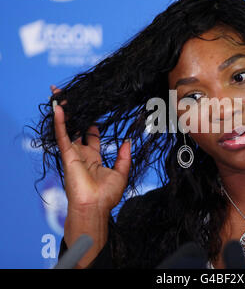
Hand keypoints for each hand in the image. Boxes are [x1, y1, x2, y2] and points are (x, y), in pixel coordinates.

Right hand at [51, 85, 131, 212]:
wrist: (94, 207)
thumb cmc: (107, 196)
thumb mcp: (121, 173)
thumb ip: (124, 156)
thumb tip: (128, 141)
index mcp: (93, 159)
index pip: (92, 137)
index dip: (93, 126)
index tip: (95, 114)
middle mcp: (82, 155)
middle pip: (77, 129)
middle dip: (76, 115)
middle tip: (75, 99)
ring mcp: (73, 154)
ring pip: (67, 128)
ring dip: (65, 113)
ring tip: (62, 95)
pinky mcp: (67, 155)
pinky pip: (62, 135)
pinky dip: (60, 121)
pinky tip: (59, 107)